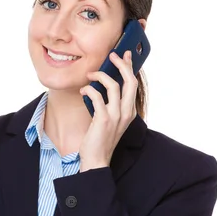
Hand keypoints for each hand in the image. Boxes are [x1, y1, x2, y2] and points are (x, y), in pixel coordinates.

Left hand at [79, 50, 137, 171]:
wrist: (97, 160)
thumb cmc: (101, 140)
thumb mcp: (111, 120)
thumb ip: (112, 105)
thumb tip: (104, 86)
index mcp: (130, 112)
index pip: (133, 84)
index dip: (130, 67)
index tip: (125, 55)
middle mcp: (126, 112)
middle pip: (130, 81)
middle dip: (121, 64)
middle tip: (112, 55)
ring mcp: (116, 116)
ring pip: (113, 85)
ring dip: (100, 76)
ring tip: (90, 75)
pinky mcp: (103, 119)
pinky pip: (97, 96)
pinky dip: (89, 90)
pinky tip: (83, 91)